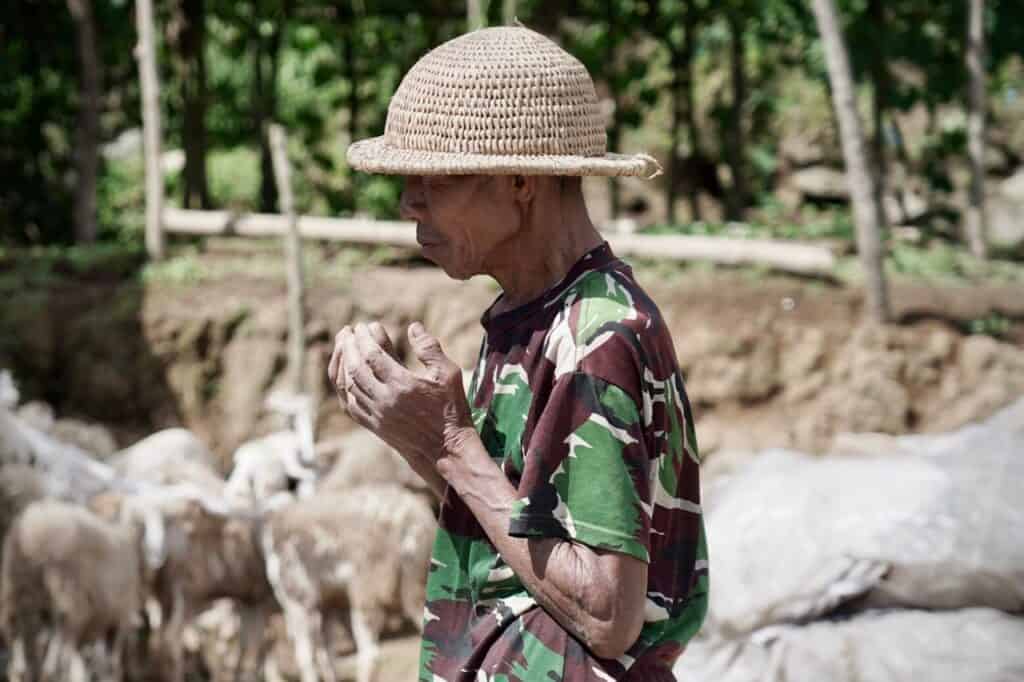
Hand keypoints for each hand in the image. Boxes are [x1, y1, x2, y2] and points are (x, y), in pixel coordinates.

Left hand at [327, 321, 475, 466]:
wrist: (445, 451)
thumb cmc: (451, 410)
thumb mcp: (449, 374)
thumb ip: (430, 349)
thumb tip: (413, 327)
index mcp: (402, 385)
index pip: (373, 355)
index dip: (366, 337)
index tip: (365, 325)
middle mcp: (384, 400)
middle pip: (356, 367)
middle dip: (350, 346)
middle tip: (348, 330)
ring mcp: (376, 414)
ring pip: (349, 385)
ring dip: (343, 363)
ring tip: (343, 347)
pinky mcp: (374, 426)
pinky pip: (349, 403)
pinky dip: (344, 386)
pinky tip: (345, 375)